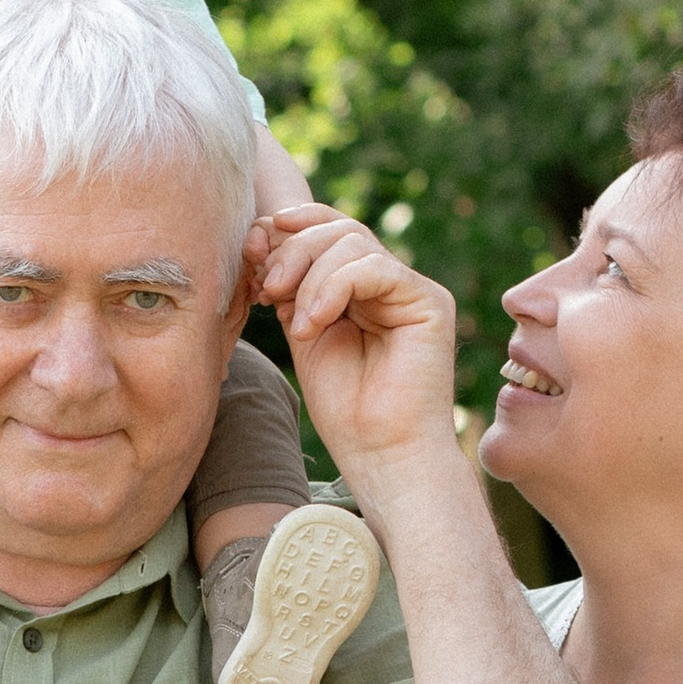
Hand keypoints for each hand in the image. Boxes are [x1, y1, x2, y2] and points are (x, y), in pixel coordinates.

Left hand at [251, 204, 460, 494]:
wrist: (381, 455)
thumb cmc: (345, 409)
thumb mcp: (303, 333)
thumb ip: (290, 286)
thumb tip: (264, 232)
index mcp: (359, 287)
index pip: (327, 229)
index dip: (287, 229)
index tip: (252, 249)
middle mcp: (389, 283)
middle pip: (337, 228)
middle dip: (292, 251)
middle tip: (266, 290)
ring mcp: (411, 289)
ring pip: (353, 240)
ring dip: (309, 277)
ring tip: (297, 325)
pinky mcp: (430, 302)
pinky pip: (375, 267)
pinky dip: (334, 287)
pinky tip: (315, 324)